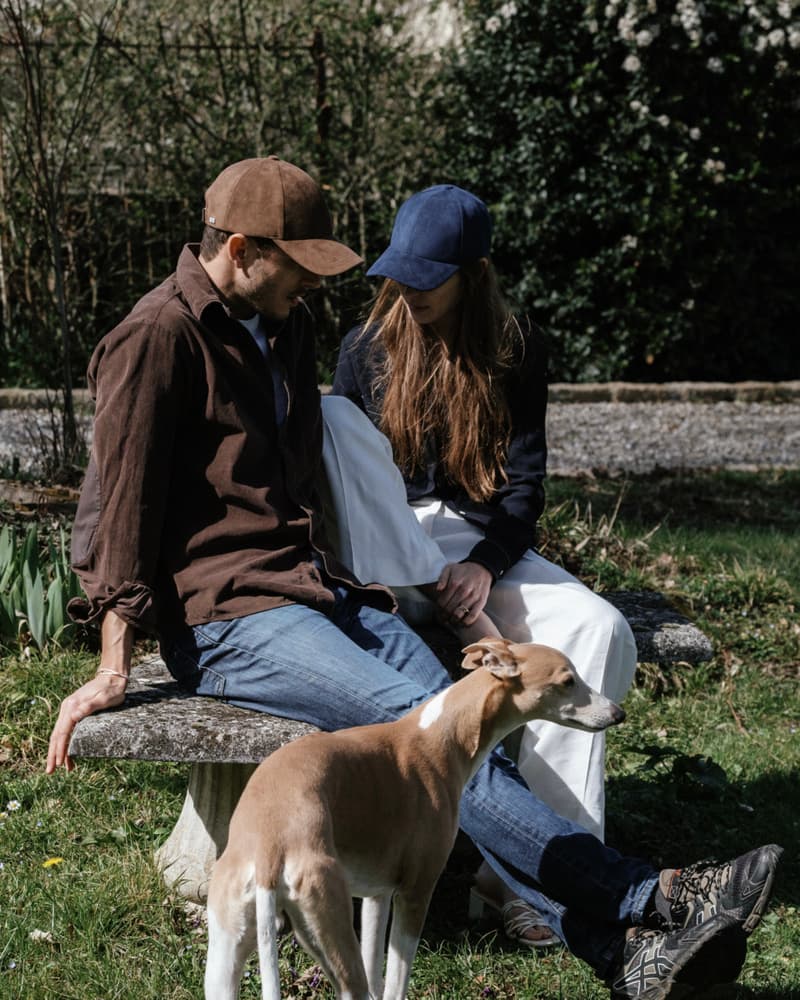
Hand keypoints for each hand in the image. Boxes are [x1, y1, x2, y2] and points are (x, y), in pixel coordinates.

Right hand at [46, 611, 132, 773]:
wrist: (113, 678)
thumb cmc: (111, 689)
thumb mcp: (103, 698)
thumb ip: (89, 706)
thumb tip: (73, 716)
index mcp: (72, 707)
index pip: (62, 733)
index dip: (59, 749)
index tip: (58, 763)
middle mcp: (67, 709)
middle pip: (57, 735)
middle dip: (54, 754)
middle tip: (50, 771)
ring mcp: (69, 710)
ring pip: (60, 734)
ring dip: (59, 751)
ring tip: (60, 767)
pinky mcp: (74, 712)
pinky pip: (66, 731)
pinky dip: (65, 743)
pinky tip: (69, 754)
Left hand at [435, 561, 492, 627]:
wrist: (482, 568)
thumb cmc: (463, 570)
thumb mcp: (449, 568)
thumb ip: (442, 578)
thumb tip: (438, 590)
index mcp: (454, 583)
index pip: (442, 602)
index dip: (438, 609)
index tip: (438, 611)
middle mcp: (464, 590)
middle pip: (449, 609)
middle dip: (444, 616)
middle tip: (443, 618)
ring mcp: (473, 596)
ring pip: (459, 614)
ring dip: (453, 620)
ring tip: (451, 620)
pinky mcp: (482, 601)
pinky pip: (473, 616)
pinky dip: (466, 622)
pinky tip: (462, 622)